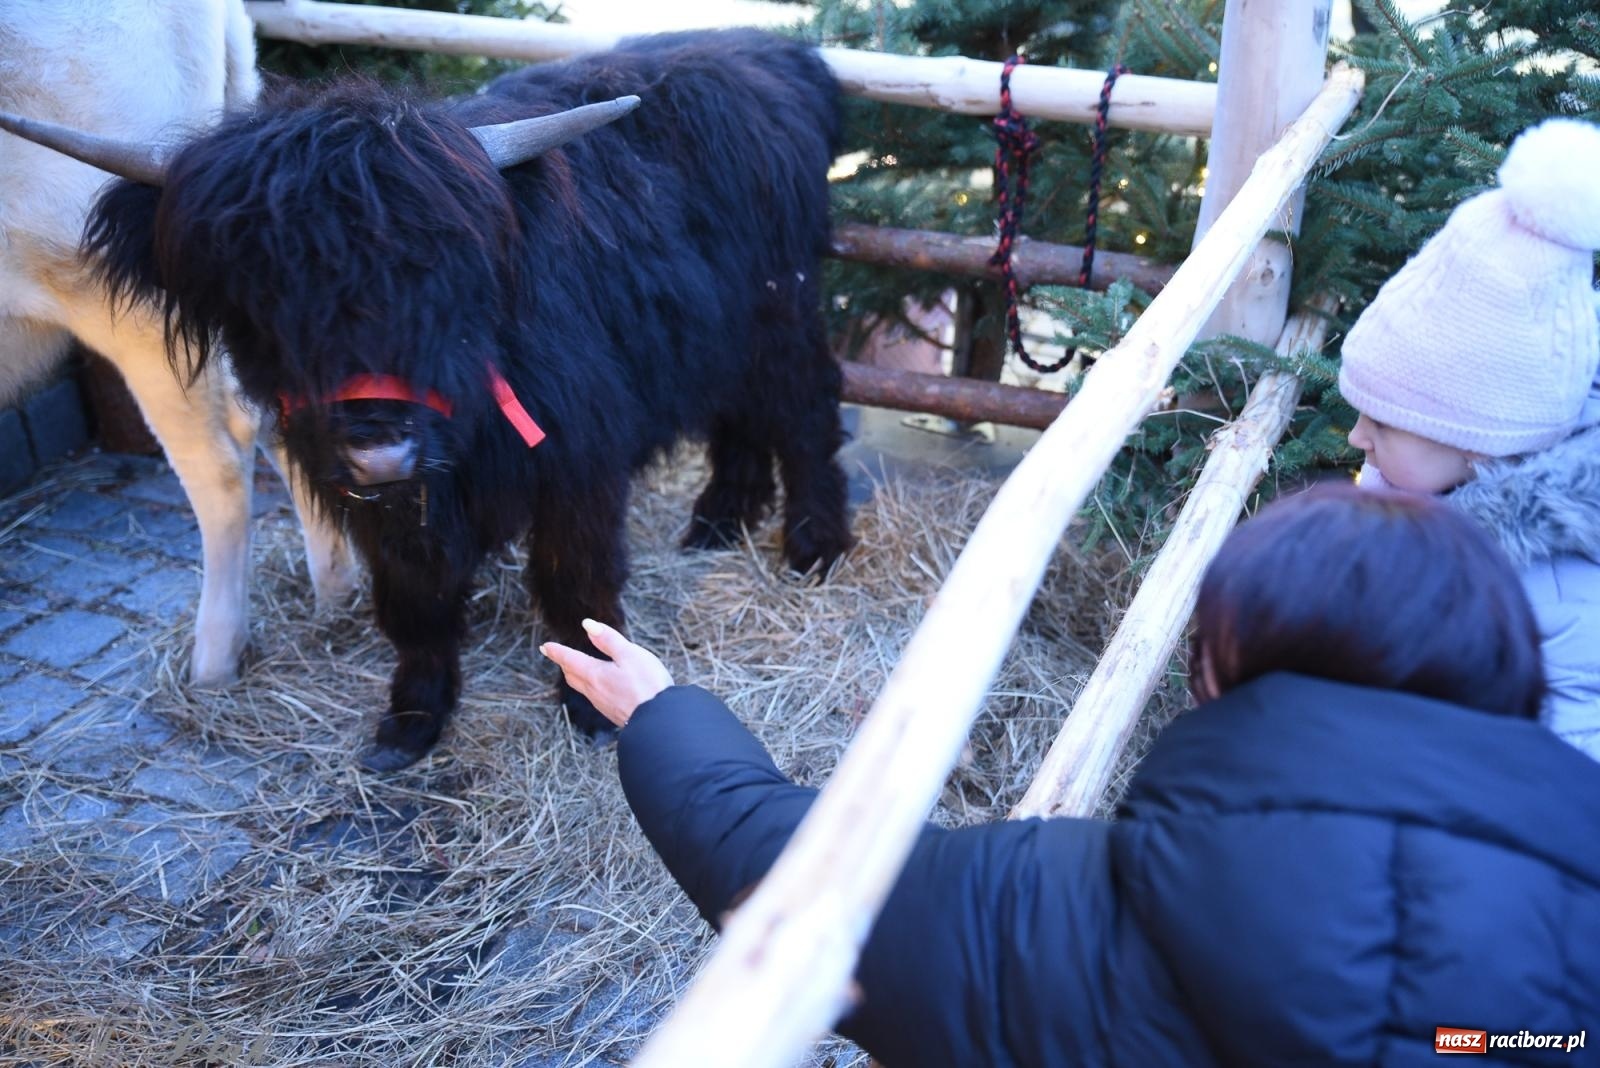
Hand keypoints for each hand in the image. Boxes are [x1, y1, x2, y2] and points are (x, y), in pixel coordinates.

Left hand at [540, 619, 673, 728]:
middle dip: (564, 664)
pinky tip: (600, 686)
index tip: (545, 647)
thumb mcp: (630, 654)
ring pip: (582, 688)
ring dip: (576, 676)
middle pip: (572, 676)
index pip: (570, 660)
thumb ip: (608, 640)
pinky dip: (590, 686)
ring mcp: (603, 705)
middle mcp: (594, 691)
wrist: (659, 720)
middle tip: (557, 656)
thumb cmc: (648, 684)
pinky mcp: (614, 713)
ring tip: (576, 668)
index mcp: (595, 675)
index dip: (557, 652)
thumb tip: (587, 625)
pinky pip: (595, 697)